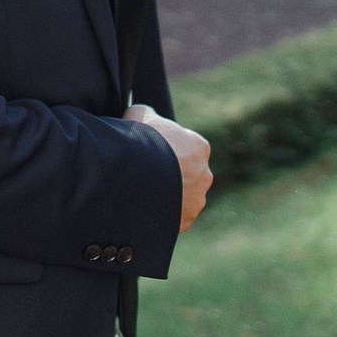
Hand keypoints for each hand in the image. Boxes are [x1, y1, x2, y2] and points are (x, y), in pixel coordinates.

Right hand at [127, 103, 211, 231]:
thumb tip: (143, 114)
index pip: (186, 147)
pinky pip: (173, 217)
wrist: (131, 176)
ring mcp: (196, 201)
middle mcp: (204, 175)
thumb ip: (146, 114)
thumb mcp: (138, 114)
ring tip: (143, 194)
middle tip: (147, 175)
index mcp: (199, 147)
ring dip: (169, 196)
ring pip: (183, 198)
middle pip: (187, 174)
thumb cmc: (136, 141)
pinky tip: (144, 208)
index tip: (150, 152)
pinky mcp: (184, 221)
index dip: (166, 149)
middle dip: (172, 174)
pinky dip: (162, 215)